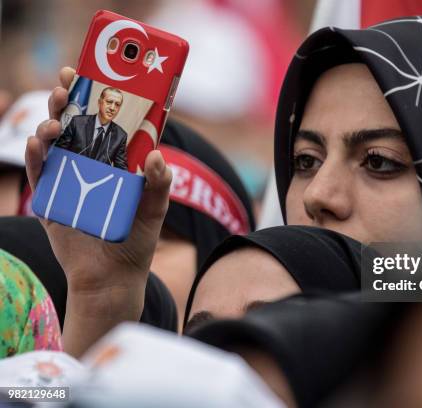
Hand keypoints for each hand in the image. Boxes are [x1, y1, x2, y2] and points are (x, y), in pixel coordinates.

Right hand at [25, 67, 172, 356]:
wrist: (110, 278)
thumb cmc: (136, 241)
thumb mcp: (154, 211)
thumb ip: (159, 185)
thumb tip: (155, 155)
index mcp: (116, 161)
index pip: (107, 120)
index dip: (98, 95)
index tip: (92, 72)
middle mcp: (91, 164)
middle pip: (75, 123)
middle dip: (67, 100)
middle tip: (64, 84)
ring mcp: (68, 178)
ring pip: (54, 142)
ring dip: (49, 125)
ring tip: (53, 122)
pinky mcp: (50, 197)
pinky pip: (39, 171)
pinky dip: (36, 156)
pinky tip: (39, 143)